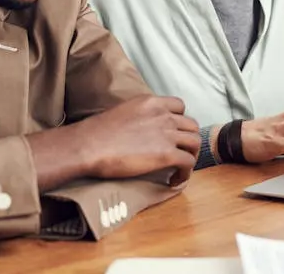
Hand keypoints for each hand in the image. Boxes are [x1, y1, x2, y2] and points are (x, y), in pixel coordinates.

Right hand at [76, 95, 200, 186]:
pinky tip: (175, 180)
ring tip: (180, 167)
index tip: (174, 132)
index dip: (180, 120)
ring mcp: (167, 133)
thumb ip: (138, 116)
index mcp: (151, 102)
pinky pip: (188, 162)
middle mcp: (163, 115)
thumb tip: (140, 129)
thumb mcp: (123, 112)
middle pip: (191, 125)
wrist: (88, 145)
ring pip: (194, 142)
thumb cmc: (96, 133)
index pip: (180, 105)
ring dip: (190, 156)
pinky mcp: (166, 154)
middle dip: (188, 139)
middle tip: (180, 152)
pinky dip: (186, 173)